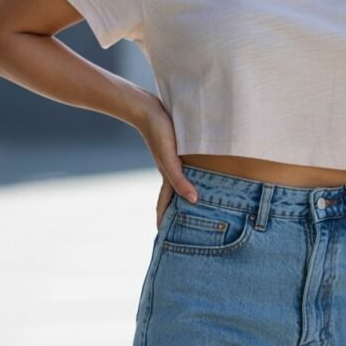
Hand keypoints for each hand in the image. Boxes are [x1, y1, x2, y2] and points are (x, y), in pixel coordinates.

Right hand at [132, 93, 198, 227]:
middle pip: (174, 197)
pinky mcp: (176, 147)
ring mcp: (172, 159)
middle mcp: (169, 170)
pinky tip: (198, 173)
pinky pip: (184, 167)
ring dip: (185, 193)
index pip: (164, 205)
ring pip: (181, 182)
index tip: (163, 237)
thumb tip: (194, 200)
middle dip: (177, 212)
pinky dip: (189, 175)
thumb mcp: (170, 158)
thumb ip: (179, 180)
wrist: (146, 107)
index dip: (164, 221)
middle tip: (185, 226)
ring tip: (196, 204)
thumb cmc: (158, 133)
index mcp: (167, 176)